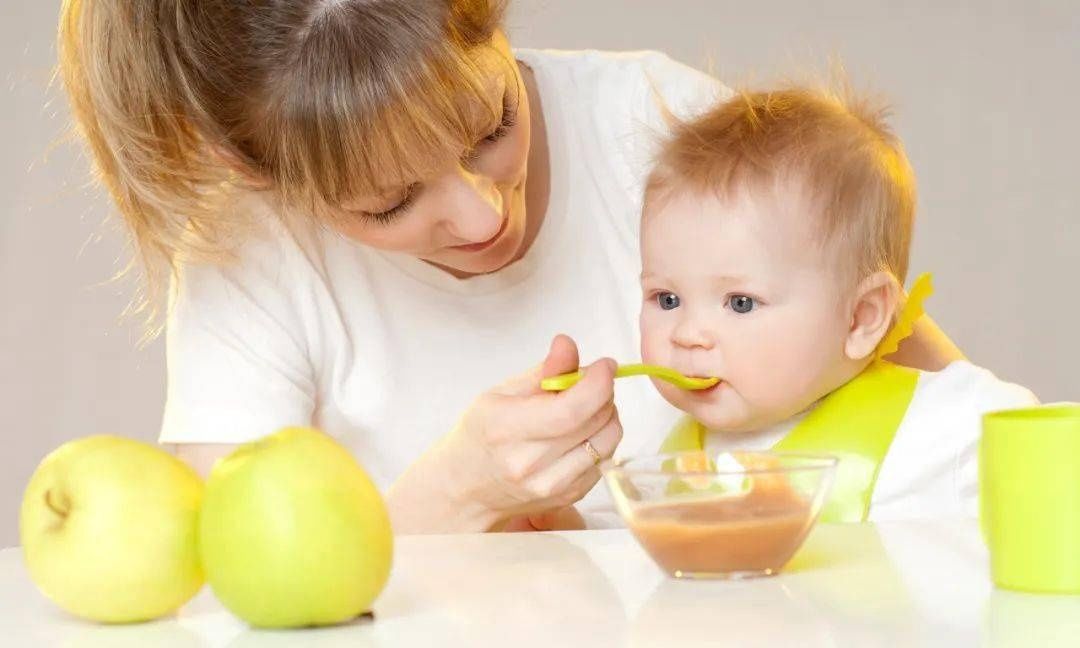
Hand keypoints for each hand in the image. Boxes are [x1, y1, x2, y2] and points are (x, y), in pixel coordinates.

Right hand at [387, 335, 621, 532]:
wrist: (467, 488)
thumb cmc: (481, 434)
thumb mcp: (502, 393)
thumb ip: (543, 370)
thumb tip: (568, 344)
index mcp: (508, 429)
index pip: (570, 410)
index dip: (597, 383)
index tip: (604, 365)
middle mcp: (531, 463)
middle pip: (595, 422)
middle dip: (603, 393)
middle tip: (591, 382)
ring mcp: (553, 485)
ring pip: (608, 441)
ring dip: (606, 416)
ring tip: (584, 408)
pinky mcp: (570, 496)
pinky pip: (604, 459)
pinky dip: (600, 439)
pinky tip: (579, 433)